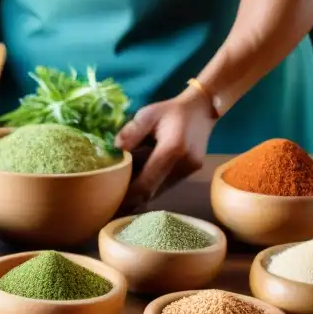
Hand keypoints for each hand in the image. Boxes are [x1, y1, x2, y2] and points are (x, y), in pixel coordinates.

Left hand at [115, 87, 216, 209]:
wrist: (200, 110)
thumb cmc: (170, 111)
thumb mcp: (147, 115)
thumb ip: (131, 132)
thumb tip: (116, 150)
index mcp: (172, 149)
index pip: (147, 181)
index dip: (129, 194)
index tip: (112, 201)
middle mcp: (184, 164)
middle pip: (154, 190)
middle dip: (132, 199)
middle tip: (112, 203)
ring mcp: (190, 170)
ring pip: (160, 190)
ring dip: (142, 194)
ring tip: (121, 195)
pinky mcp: (192, 171)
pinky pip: (167, 184)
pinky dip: (152, 186)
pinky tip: (138, 184)